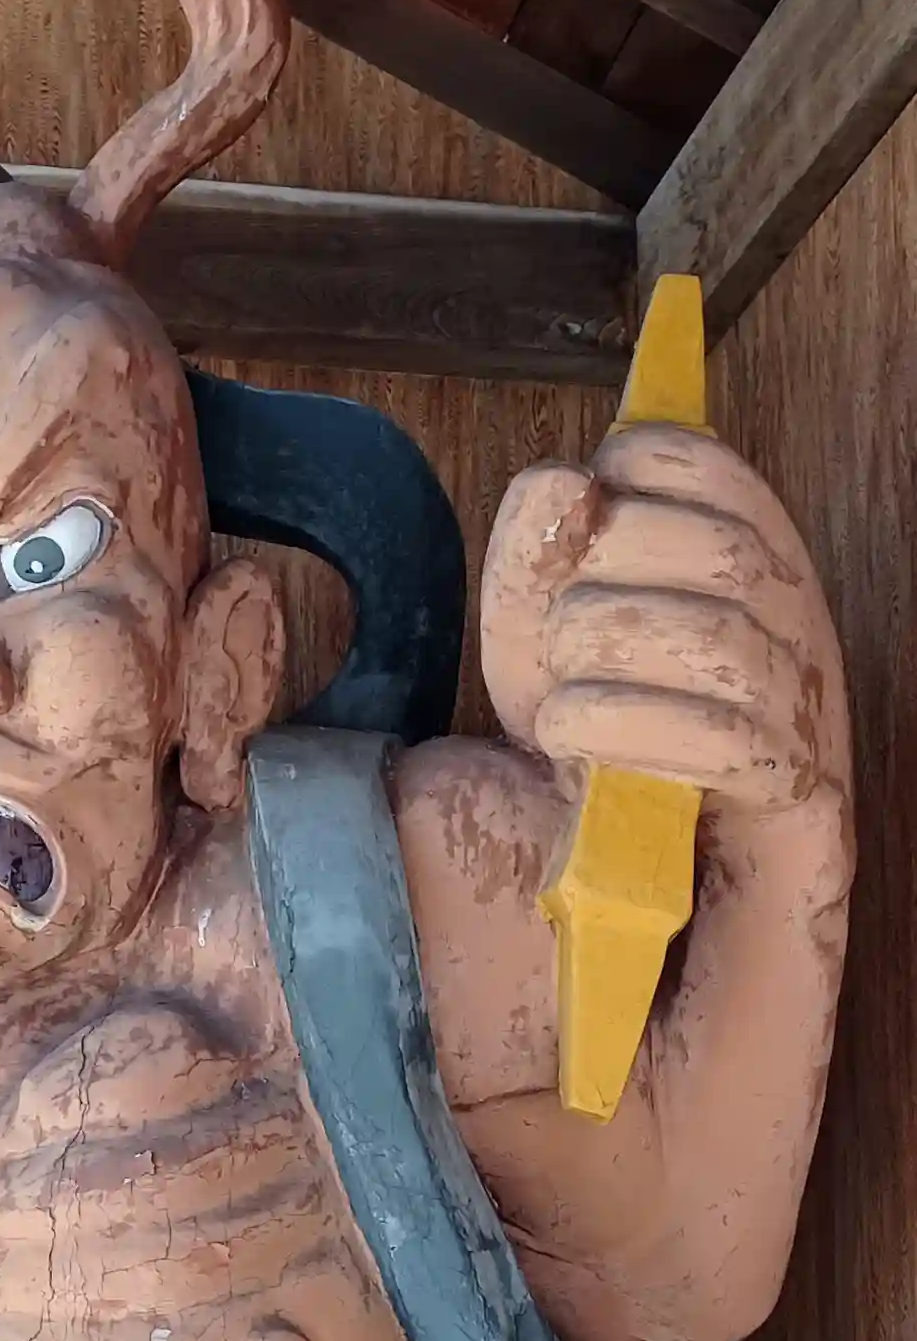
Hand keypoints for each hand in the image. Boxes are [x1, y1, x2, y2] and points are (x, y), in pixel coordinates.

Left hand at [481, 423, 847, 815]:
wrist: (640, 872)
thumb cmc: (601, 738)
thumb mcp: (542, 641)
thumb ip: (535, 557)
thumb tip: (560, 482)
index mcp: (748, 559)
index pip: (714, 467)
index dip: (638, 470)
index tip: (579, 519)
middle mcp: (796, 620)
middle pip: (721, 551)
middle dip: (608, 575)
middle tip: (558, 637)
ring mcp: (806, 706)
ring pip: (720, 641)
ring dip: (608, 653)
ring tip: (555, 699)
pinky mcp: (794, 792)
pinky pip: (726, 743)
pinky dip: (629, 728)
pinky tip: (571, 734)